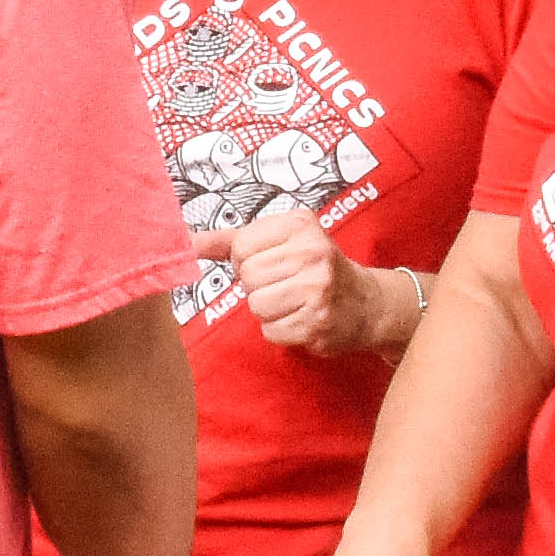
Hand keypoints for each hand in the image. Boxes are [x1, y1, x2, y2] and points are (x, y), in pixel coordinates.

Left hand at [233, 208, 409, 355]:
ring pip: (256, 305)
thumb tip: (186, 241)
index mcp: (300, 224)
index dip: (248, 261)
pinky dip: (281, 330)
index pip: (241, 246)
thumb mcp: (281, 241)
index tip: (272, 264)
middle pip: (247, 276)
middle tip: (286, 285)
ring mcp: (318, 288)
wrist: (368, 304)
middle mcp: (313, 252)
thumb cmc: (317, 270)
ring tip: (294, 302)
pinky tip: (302, 319)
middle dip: (259, 286)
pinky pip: (270, 331)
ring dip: (269, 310)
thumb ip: (231, 241)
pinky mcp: (318, 323)